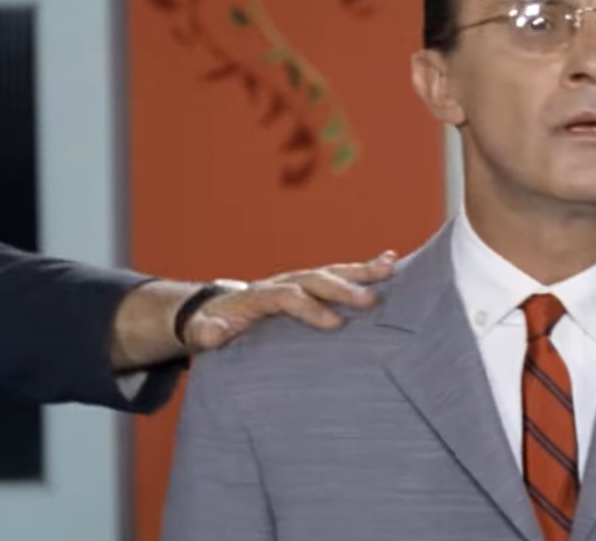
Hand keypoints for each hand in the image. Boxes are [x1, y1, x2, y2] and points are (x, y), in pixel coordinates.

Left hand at [181, 251, 397, 351]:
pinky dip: (365, 268)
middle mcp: (285, 282)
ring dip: (362, 270)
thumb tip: (214, 332)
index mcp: (260, 296)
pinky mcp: (313, 286)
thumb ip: (207, 333)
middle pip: (316, 280)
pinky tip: (392, 262)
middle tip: (371, 301)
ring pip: (333, 272)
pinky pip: (341, 275)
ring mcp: (301, 281)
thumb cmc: (214, 326)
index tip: (335, 325)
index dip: (311, 310)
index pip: (288, 298)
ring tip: (391, 266)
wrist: (219, 308)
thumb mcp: (202, 332)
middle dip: (343, 289)